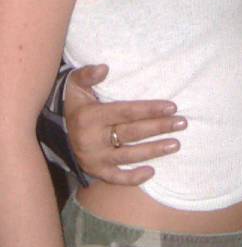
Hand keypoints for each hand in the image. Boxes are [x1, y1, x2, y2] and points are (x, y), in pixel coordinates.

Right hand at [65, 64, 184, 185]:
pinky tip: (151, 173)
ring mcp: (94, 158)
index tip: (172, 107)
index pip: (126, 112)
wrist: (54, 130)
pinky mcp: (94, 171)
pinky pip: (114, 178)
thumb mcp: (74, 85)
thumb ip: (87, 74)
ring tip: (176, 144)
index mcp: (90, 117)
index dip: (149, 109)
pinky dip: (132, 178)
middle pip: (132, 133)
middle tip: (182, 123)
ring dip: (154, 150)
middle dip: (159, 128)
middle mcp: (92, 140)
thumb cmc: (74, 103)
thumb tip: (104, 68)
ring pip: (128, 155)